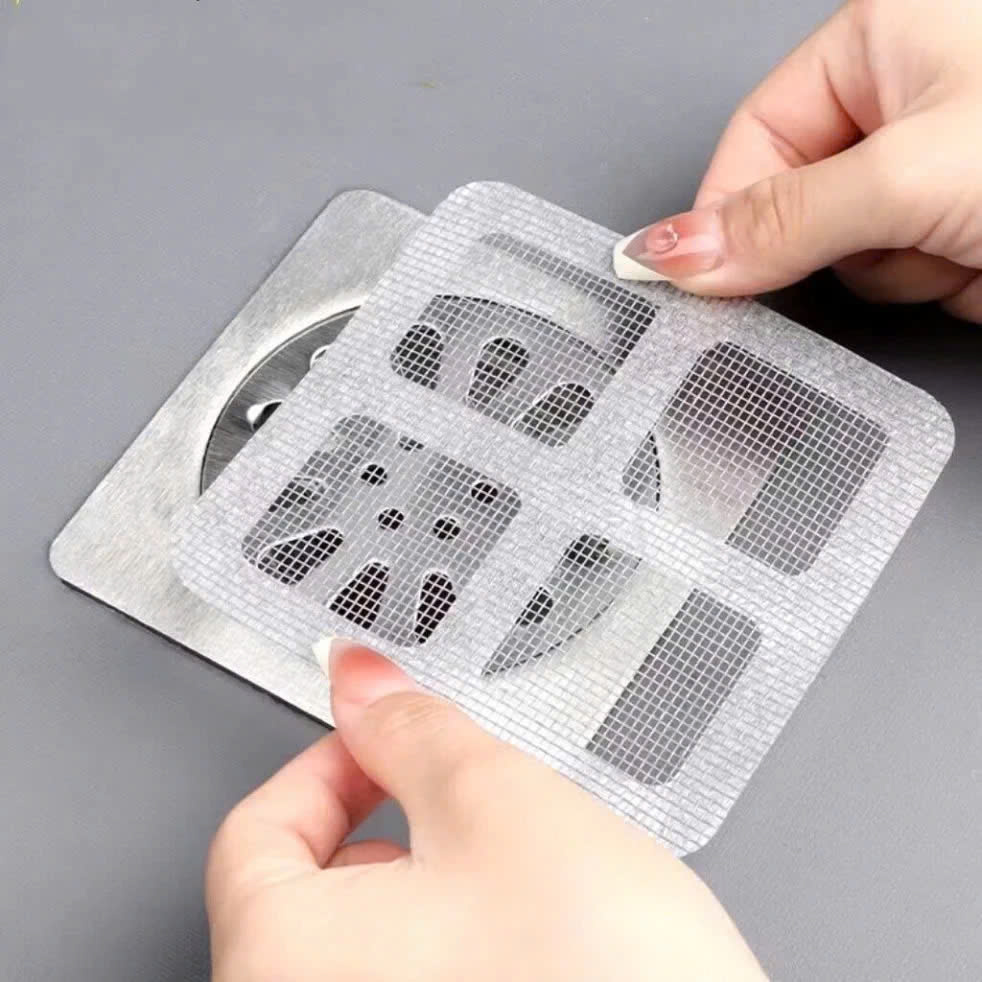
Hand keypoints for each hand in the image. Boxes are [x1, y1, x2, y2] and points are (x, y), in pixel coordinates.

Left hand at [206, 641, 764, 980]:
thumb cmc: (604, 981)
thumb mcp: (498, 805)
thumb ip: (412, 730)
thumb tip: (358, 683)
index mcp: (282, 961)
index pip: (257, 828)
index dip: (335, 762)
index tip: (391, 744)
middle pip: (312, 891)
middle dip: (395, 830)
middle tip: (469, 812)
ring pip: (373, 942)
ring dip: (437, 892)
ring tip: (522, 889)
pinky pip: (418, 981)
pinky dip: (458, 950)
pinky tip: (532, 946)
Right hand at [613, 0, 981, 321]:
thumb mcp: (904, 177)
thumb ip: (781, 221)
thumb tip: (673, 251)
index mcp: (880, 37)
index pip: (755, 136)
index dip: (729, 213)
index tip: (705, 279)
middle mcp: (901, 98)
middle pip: (796, 206)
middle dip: (840, 243)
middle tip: (888, 237)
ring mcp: (930, 169)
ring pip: (851, 254)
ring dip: (901, 270)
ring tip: (967, 238)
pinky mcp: (955, 227)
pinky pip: (900, 277)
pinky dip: (937, 283)